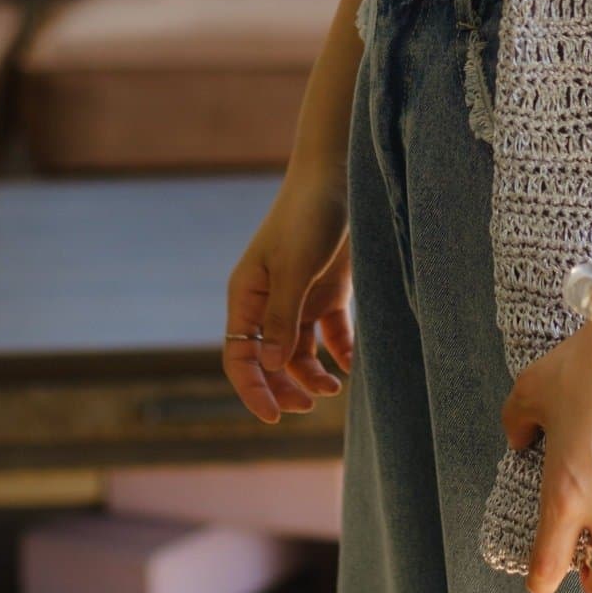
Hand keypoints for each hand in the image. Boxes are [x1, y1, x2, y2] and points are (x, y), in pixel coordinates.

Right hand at [223, 166, 352, 422]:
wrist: (341, 176)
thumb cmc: (309, 216)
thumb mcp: (295, 267)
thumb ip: (284, 316)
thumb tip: (272, 366)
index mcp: (247, 295)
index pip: (239, 355)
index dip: (253, 389)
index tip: (274, 416)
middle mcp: (269, 302)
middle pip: (269, 360)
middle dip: (285, 387)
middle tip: (309, 405)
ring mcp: (299, 297)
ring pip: (299, 352)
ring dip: (312, 374)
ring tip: (335, 388)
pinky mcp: (328, 290)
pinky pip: (329, 333)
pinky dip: (339, 352)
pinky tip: (352, 365)